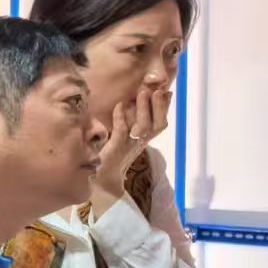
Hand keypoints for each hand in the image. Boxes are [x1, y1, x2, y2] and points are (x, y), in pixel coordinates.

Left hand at [93, 84, 169, 198]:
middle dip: (159, 108)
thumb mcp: (125, 136)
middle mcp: (139, 143)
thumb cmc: (112, 154)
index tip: (167, 91)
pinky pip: (121, 132)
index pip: (160, 124)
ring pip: (142, 127)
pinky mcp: (115, 148)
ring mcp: (128, 146)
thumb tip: (138, 102)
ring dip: (143, 110)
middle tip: (157, 90)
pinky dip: (121, 118)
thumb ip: (132, 121)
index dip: (165, 109)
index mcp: (143, 140)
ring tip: (142, 93)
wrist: (100, 177)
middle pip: (156, 126)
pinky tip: (119, 106)